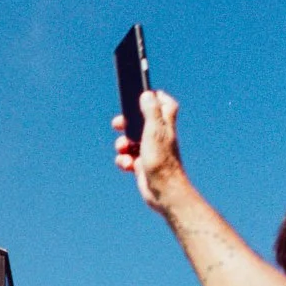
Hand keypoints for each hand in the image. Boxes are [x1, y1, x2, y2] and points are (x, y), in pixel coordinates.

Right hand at [113, 89, 184, 211]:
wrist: (163, 192)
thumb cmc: (162, 161)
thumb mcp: (154, 131)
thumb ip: (151, 111)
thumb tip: (147, 94)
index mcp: (165, 125)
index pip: (166, 104)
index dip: (156, 97)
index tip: (144, 94)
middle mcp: (159, 136)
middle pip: (141, 121)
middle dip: (127, 122)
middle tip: (119, 123)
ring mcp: (150, 151)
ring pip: (130, 141)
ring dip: (122, 144)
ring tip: (123, 149)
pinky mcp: (142, 165)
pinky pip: (127, 158)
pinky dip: (124, 160)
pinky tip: (128, 166)